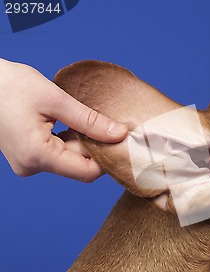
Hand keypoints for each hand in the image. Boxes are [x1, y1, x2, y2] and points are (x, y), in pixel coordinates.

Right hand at [0, 59, 127, 181]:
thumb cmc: (10, 85)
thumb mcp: (56, 99)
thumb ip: (90, 120)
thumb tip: (120, 134)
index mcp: (38, 156)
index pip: (87, 172)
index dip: (108, 157)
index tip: (121, 138)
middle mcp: (31, 166)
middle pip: (79, 165)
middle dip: (96, 145)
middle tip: (107, 121)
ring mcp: (28, 162)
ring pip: (70, 158)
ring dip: (82, 140)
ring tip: (85, 117)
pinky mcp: (27, 155)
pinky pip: (58, 153)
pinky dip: (69, 139)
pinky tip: (71, 121)